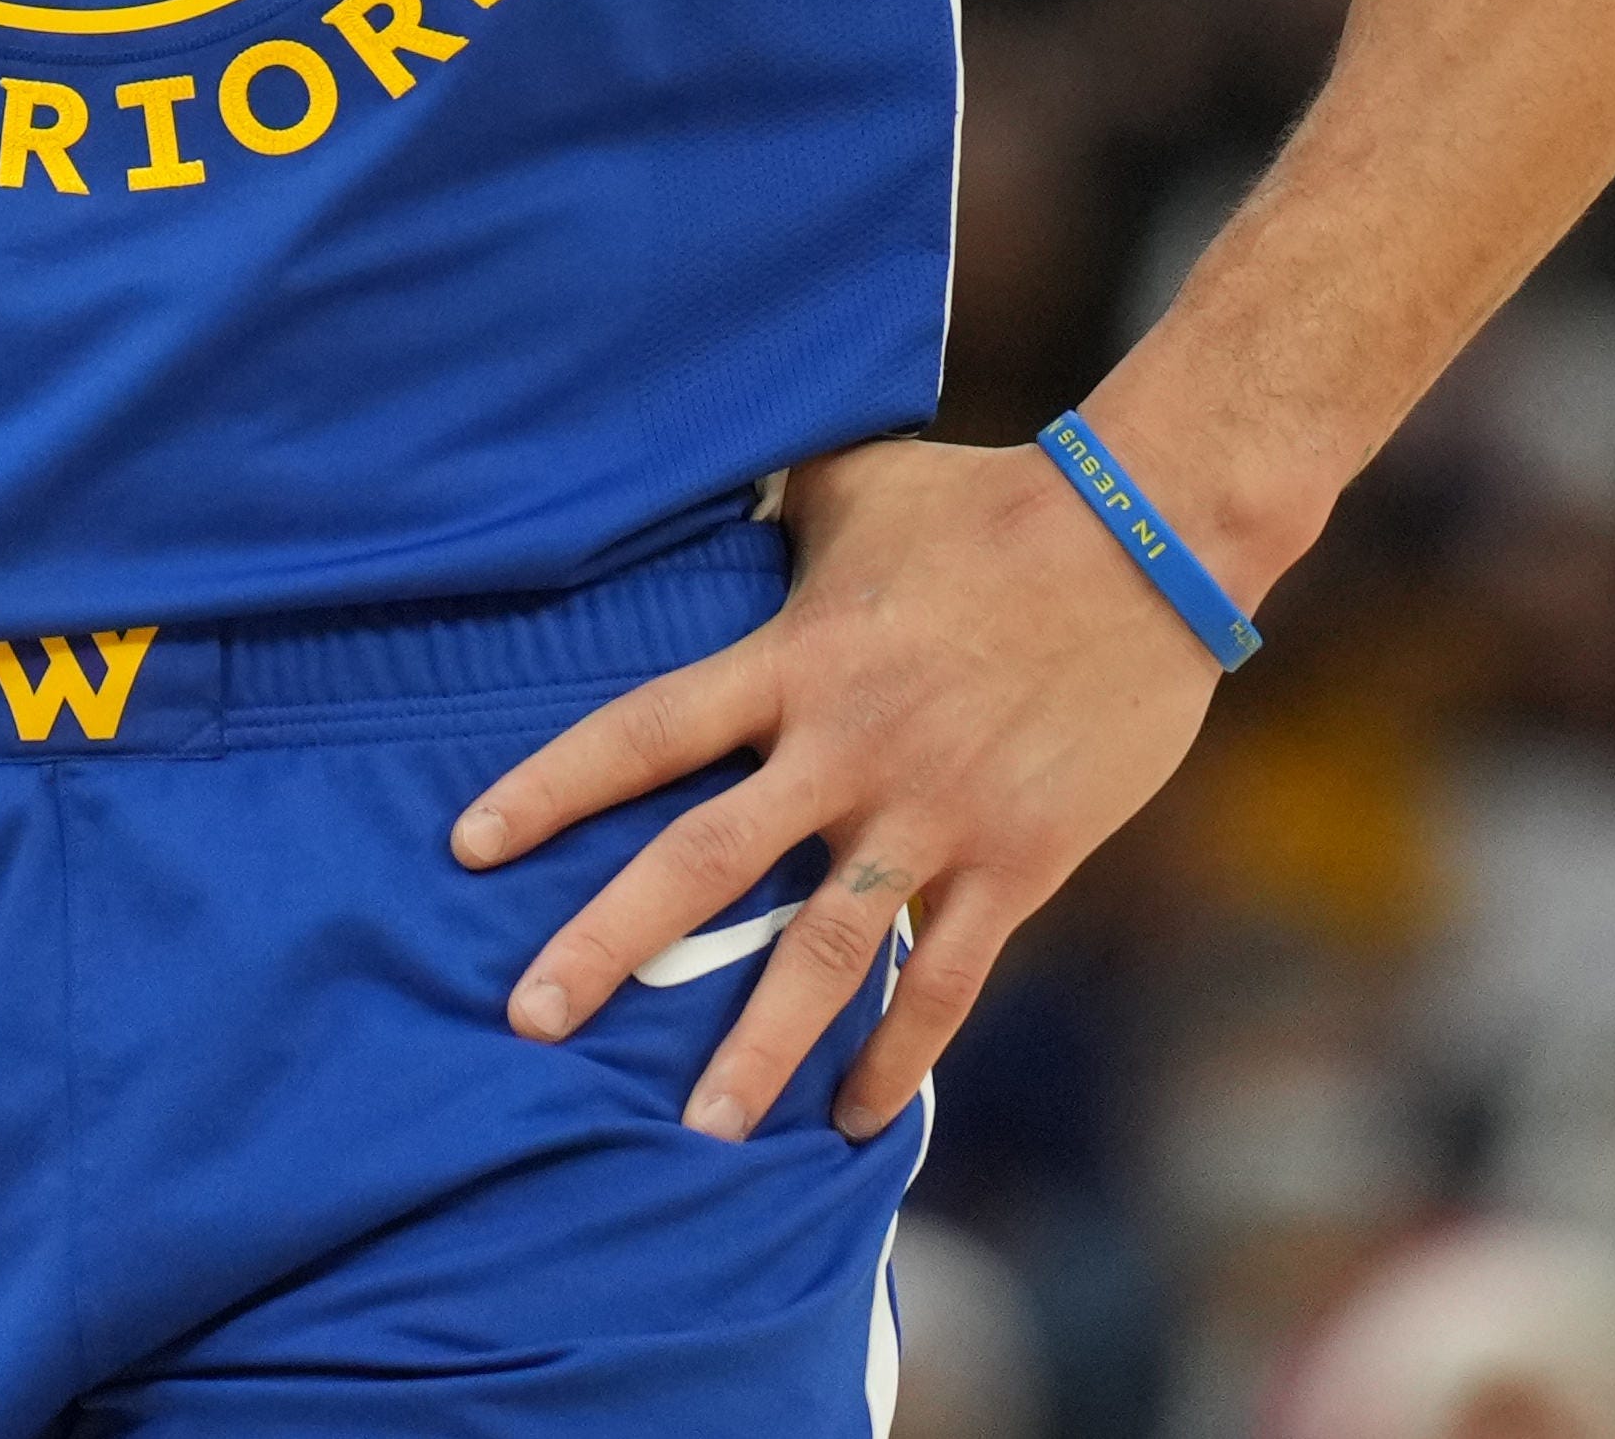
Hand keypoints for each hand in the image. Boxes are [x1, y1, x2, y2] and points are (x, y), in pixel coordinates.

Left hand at [445, 433, 1225, 1140]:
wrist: (1147, 538)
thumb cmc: (990, 501)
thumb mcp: (858, 485)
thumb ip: (775, 513)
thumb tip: (702, 492)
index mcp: (795, 660)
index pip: (644, 732)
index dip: (551, 787)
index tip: (468, 845)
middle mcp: (846, 747)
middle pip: (704, 861)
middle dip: (610, 943)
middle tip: (529, 1019)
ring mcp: (933, 813)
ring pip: (825, 950)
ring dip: (757, 1044)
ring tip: (698, 1130)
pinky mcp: (1017, 859)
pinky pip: (946, 979)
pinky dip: (898, 1055)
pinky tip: (850, 1117)